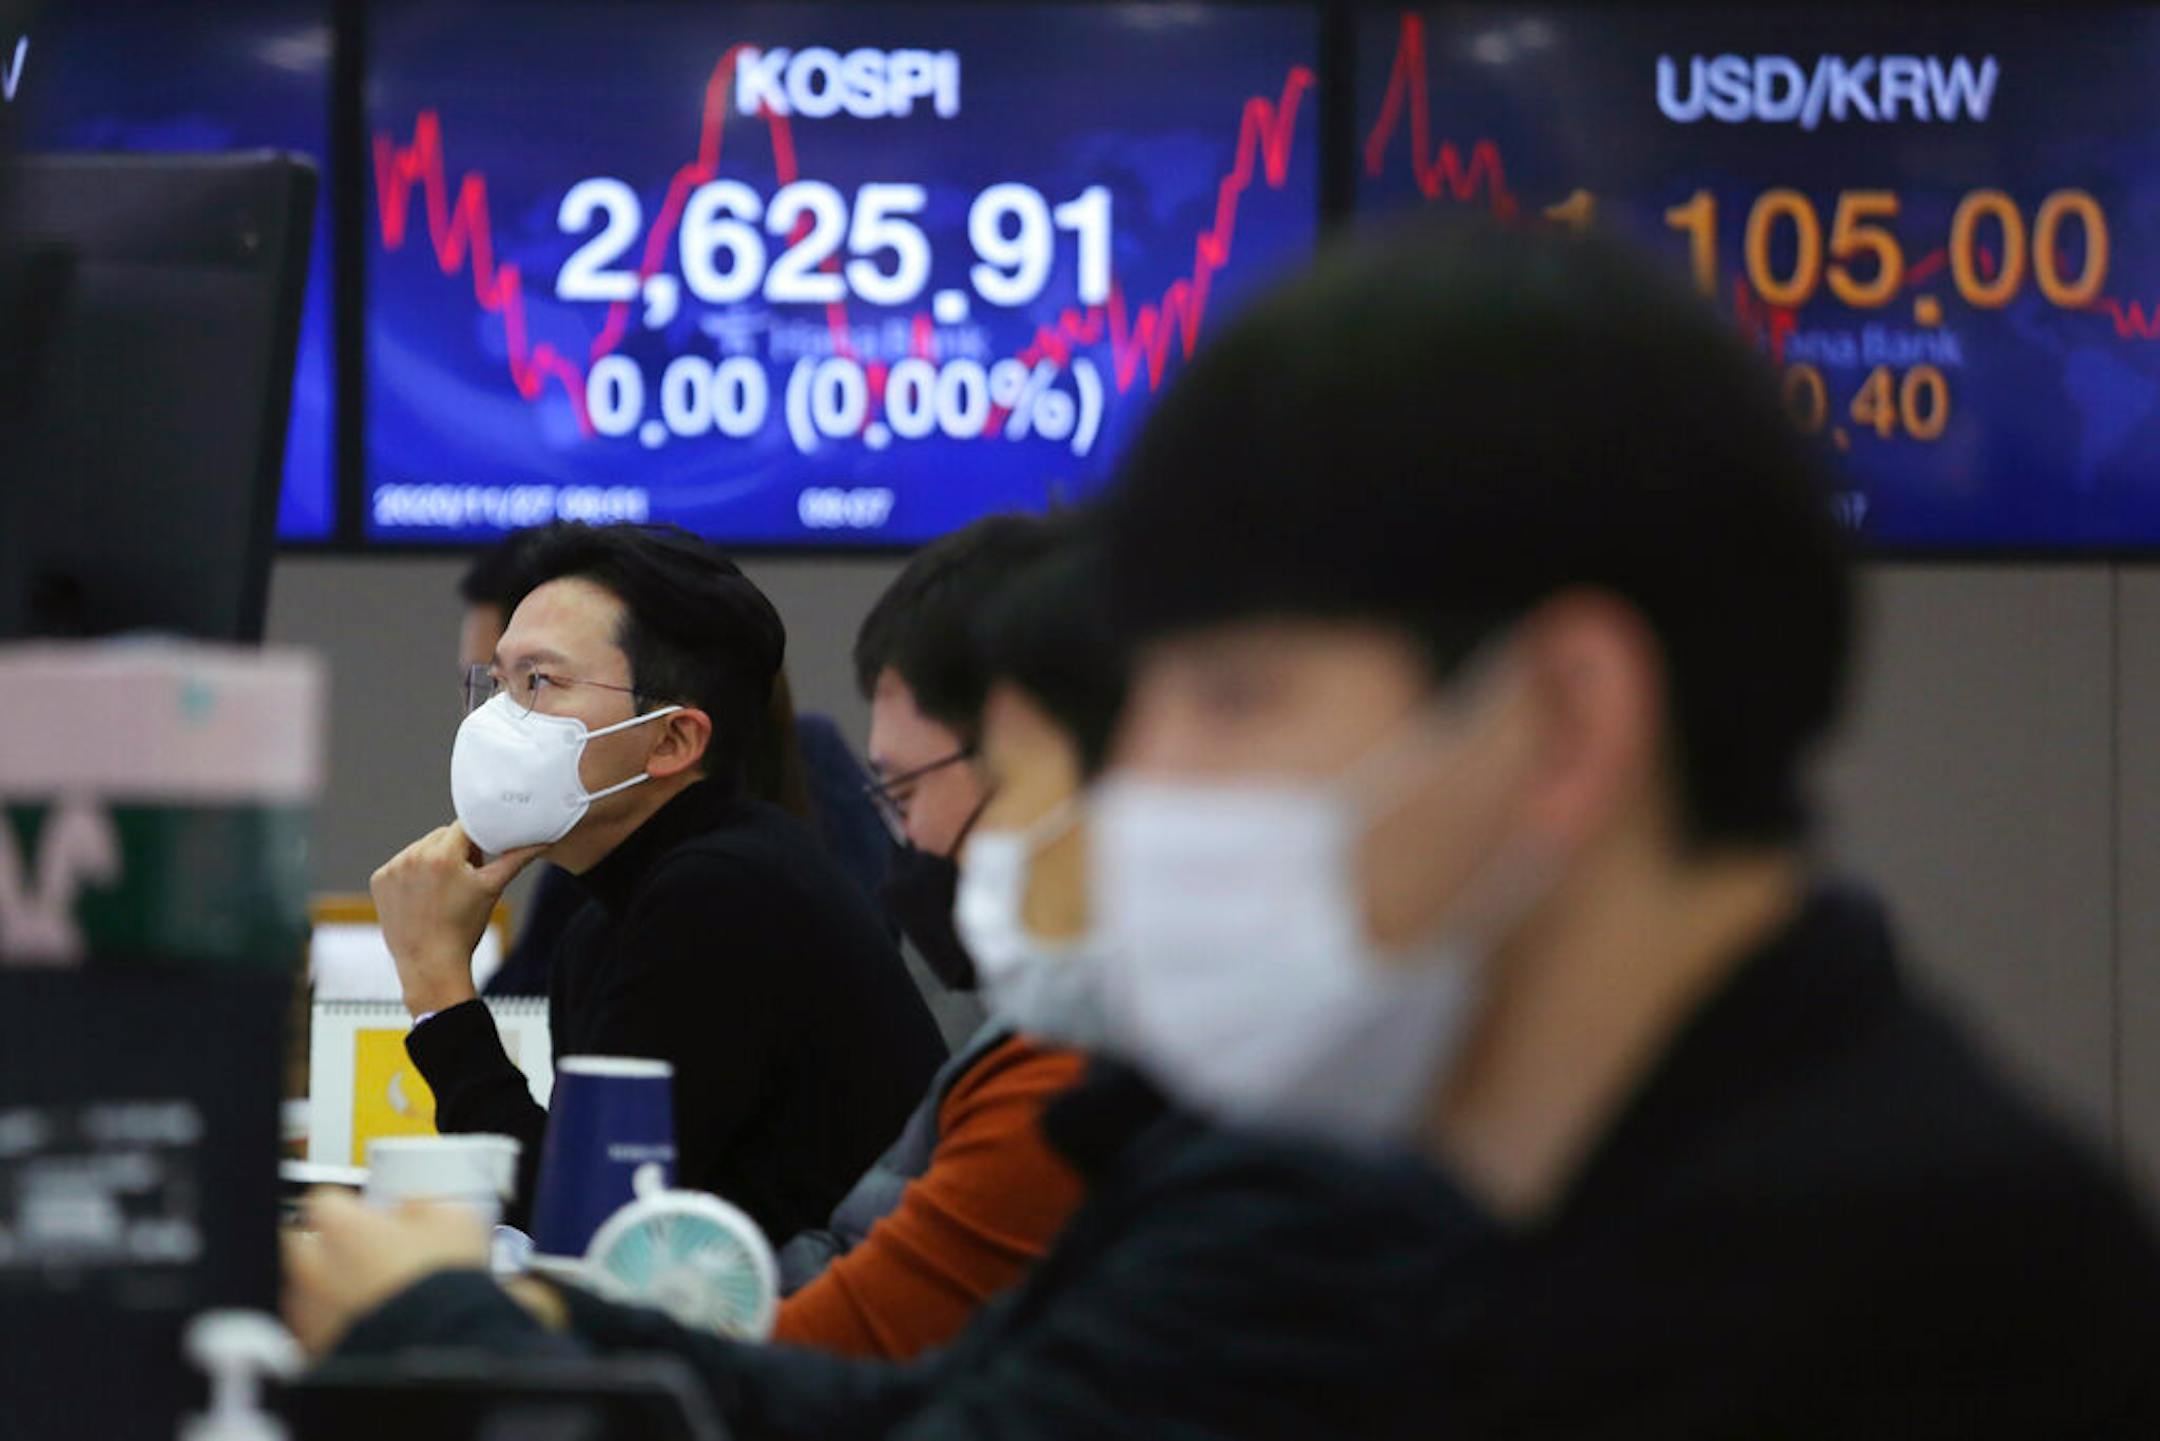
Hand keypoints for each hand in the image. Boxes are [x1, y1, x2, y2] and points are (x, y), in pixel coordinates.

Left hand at [281, 1191, 492, 1358]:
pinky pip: (313, 1324)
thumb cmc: (443, 1287)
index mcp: (341, 1225)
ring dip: (322, 1283)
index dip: (347, 1204)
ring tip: (360, 1290)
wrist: (441, 1346)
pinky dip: (330, 1319)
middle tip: (355, 1249)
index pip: (323, 1198)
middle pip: (297, 1240)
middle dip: (321, 1242)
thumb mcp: (453, 1221)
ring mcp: (309, 1309)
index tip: (363, 1212)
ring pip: (300, 1285)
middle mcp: (313, 1265)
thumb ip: (419, 1207)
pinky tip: (360, 1320)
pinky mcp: (314, 1347)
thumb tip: (410, 1210)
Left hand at [371, 823, 541, 1017]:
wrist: (430, 963)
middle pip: (442, 835)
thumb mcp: (492, 889)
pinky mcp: (380, 880)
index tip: (480, 857)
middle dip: (455, 850)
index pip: (464, 826)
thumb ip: (516, 859)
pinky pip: (401, 864)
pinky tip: (422, 896)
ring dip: (433, 860)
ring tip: (442, 890)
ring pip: (421, 848)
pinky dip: (412, 873)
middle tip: (464, 879)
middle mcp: (413, 857)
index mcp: (442, 856)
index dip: (476, 839)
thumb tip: (541, 841)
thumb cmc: (464, 928)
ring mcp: (393, 868)